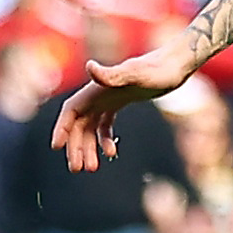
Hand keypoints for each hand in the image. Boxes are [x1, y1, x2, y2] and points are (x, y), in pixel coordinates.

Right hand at [52, 27, 203, 170]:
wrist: (175, 64)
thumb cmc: (157, 69)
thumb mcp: (136, 74)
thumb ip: (112, 74)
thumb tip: (89, 66)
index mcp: (95, 89)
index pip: (71, 110)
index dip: (62, 128)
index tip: (57, 147)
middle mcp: (98, 94)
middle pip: (78, 124)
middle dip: (76, 146)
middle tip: (77, 168)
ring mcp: (108, 99)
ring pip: (90, 128)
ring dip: (88, 147)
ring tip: (92, 168)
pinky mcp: (119, 102)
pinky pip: (105, 125)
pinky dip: (105, 139)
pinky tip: (112, 153)